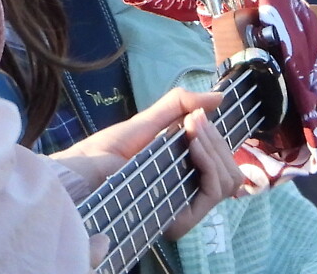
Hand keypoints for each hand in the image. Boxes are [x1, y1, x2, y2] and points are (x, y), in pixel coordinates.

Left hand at [50, 87, 248, 252]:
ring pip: (228, 181)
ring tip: (191, 131)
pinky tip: (192, 144)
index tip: (200, 117)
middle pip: (232, 173)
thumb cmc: (109, 149)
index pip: (226, 168)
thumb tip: (220, 98)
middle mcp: (188, 198)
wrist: (84, 167)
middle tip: (192, 122)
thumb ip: (181, 106)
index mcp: (185, 179)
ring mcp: (185, 209)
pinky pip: (213, 189)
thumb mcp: (149, 121)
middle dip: (217, 139)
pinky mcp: (178, 218)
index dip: (220, 141)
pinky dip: (209, 160)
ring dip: (215, 147)